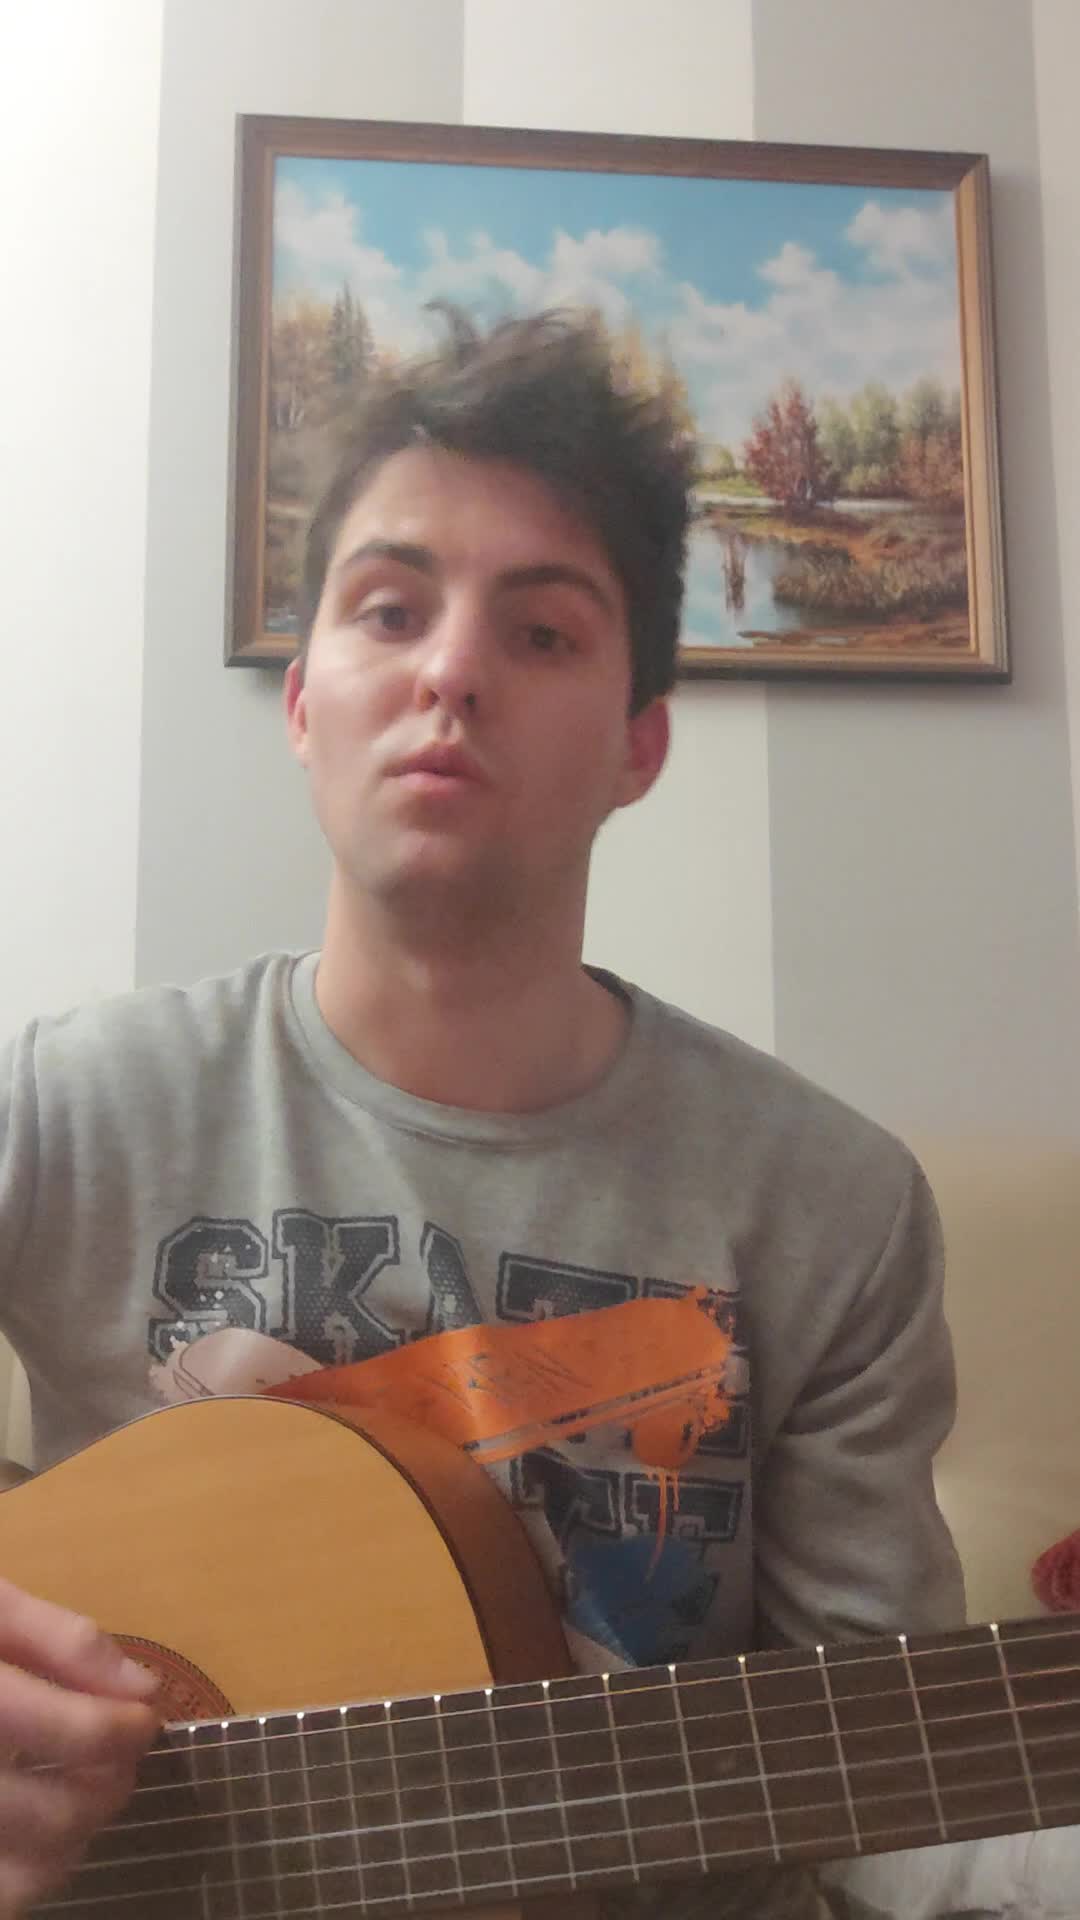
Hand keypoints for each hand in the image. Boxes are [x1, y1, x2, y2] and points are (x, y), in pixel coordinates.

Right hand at [0, 1579, 158, 1915]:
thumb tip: (141, 1688)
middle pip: (52, 1816)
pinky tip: (42, 1826)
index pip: (59, 1731)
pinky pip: (6, 1893)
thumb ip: (60, 1638)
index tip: (145, 1716)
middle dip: (107, 1788)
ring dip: (80, 1834)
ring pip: (31, 1871)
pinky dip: (39, 1868)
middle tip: (123, 1758)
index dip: (115, 1730)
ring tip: (87, 1788)